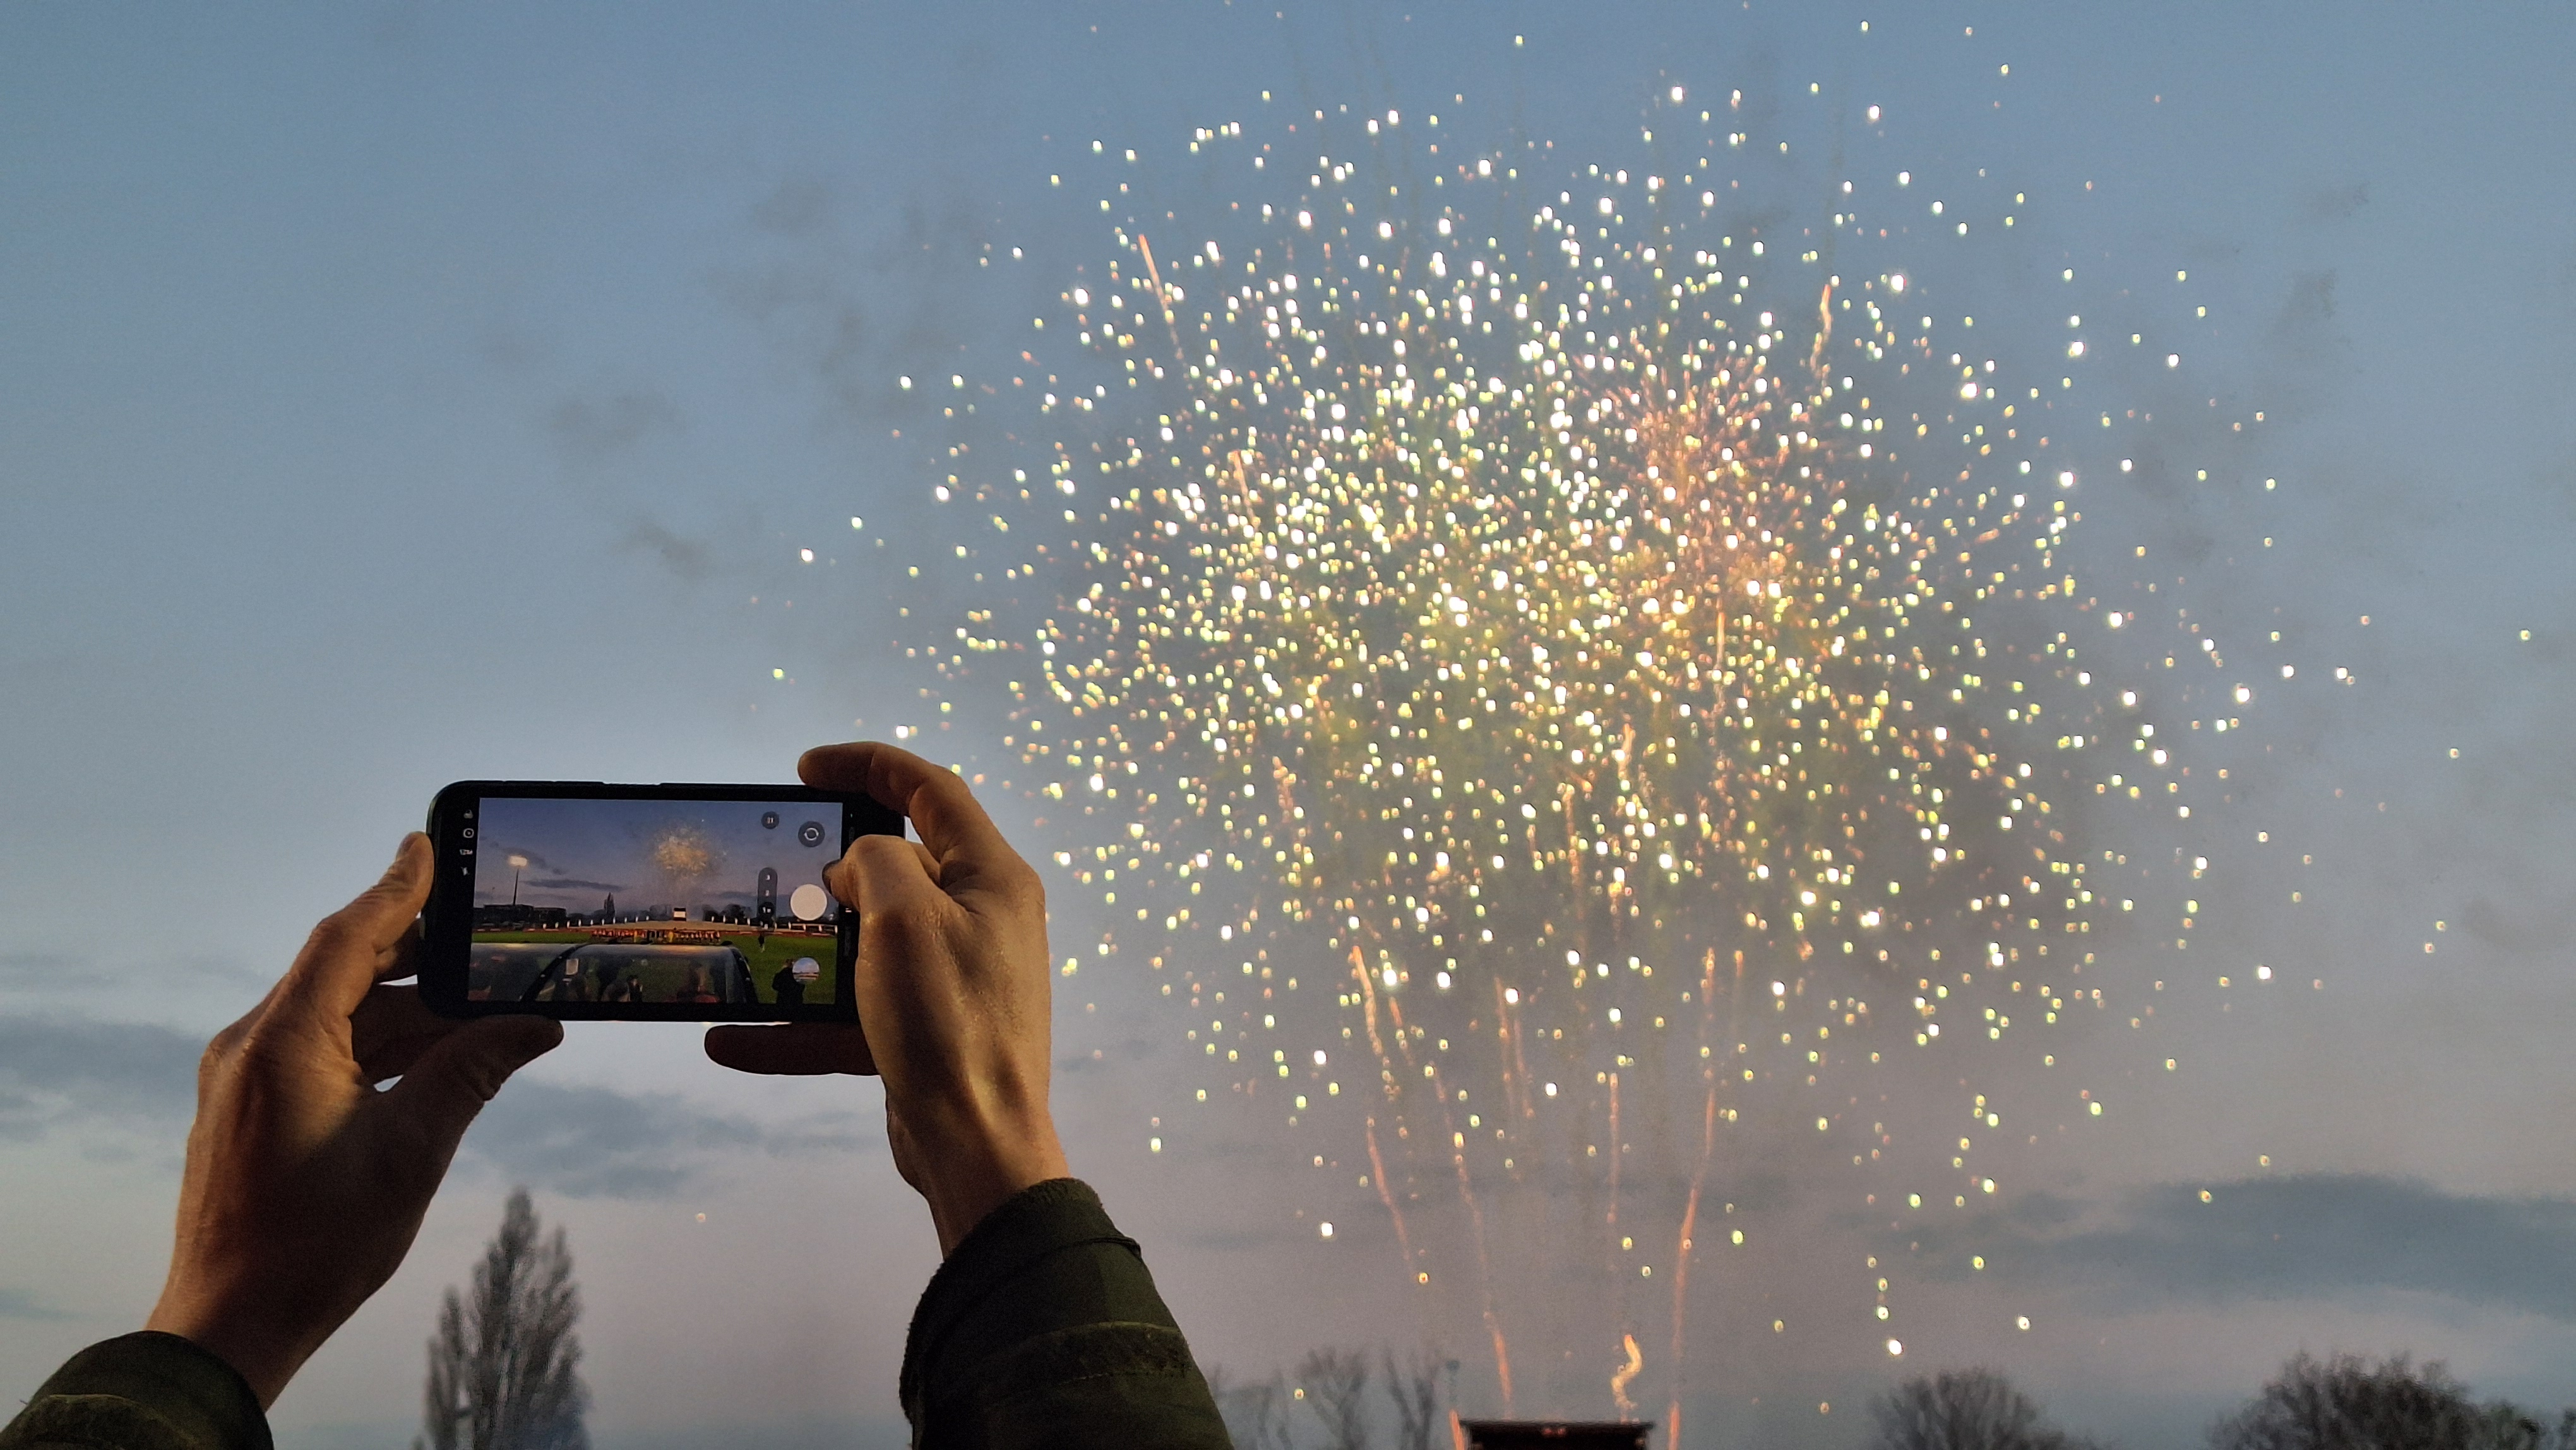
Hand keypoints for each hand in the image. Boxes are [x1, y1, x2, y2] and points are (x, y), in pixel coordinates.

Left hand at [145, 835, 562, 1406]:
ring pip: (342, 1016)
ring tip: (489, 1011)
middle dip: (423, 955)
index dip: (397, 889)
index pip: (349, 937)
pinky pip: (325, 1051)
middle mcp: (254, 1045)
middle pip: (348, 971)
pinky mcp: (254, 1106)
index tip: (428, 843)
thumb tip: (535, 1025)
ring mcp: (249, 1077)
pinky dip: (382, 1047)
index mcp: (284, 1041)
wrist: (234, 1322)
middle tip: (488, 932)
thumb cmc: (317, 1243)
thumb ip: (471, 1072)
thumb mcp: (413, 1149)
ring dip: (412, 1013)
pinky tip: (440, 1056)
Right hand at [706, 742, 1068, 1253]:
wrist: (976, 1145)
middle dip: (834, 866)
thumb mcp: (905, 918)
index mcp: (991, 877)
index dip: (870, 766)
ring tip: (750, 951)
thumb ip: (877, 864)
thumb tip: (860, 864)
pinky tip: (732, 1040)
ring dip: (806, 951)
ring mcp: (952, 979)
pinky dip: (797, 1025)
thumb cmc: (951, 1022)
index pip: (932, 791)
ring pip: (866, 945)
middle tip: (779, 866)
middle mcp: (979, 920)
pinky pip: (851, 1015)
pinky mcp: (924, 1033)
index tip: (807, 768)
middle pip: (898, 866)